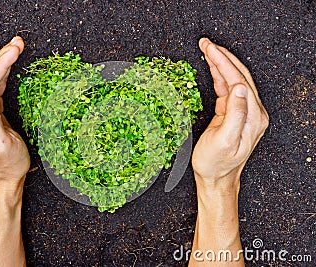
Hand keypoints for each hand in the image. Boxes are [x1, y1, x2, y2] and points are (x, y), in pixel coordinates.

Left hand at [0, 36, 29, 190]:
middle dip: (1, 56)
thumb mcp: (0, 143)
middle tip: (18, 42)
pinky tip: (9, 66)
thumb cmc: (5, 164)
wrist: (1, 178)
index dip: (2, 63)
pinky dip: (1, 73)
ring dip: (1, 61)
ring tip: (16, 48)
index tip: (16, 49)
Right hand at [192, 38, 268, 190]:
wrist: (216, 178)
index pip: (239, 80)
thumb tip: (238, 88)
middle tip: (205, 43)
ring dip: (220, 63)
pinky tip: (212, 67)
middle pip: (239, 75)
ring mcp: (243, 112)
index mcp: (252, 117)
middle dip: (222, 56)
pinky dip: (219, 75)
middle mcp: (252, 112)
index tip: (208, 49)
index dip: (223, 62)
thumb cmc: (216, 164)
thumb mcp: (224, 141)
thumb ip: (234, 114)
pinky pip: (227, 88)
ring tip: (206, 49)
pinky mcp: (233, 113)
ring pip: (233, 79)